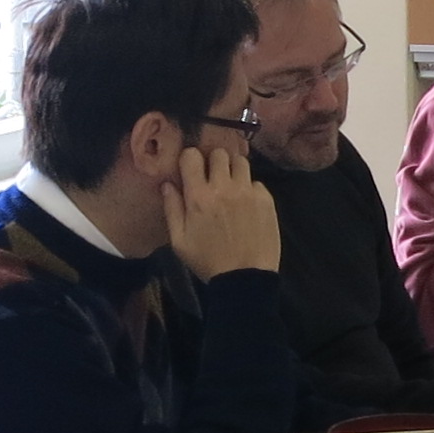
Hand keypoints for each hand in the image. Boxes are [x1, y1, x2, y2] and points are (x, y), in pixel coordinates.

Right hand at [163, 136, 280, 277]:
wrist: (245, 279)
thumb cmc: (208, 262)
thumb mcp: (180, 241)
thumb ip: (172, 209)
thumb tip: (167, 184)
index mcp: (198, 196)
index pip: (192, 155)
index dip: (190, 160)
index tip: (192, 170)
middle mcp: (224, 187)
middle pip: (219, 153)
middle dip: (213, 162)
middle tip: (213, 178)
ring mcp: (247, 191)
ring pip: (240, 162)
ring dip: (233, 170)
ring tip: (231, 187)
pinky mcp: (266, 199)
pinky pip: (256, 182)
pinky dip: (250, 189)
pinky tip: (247, 205)